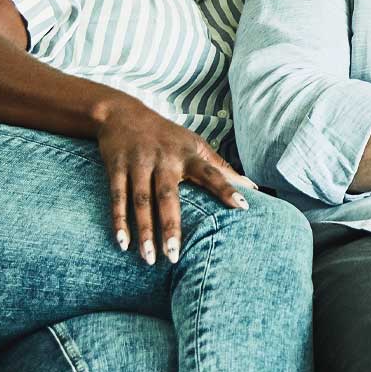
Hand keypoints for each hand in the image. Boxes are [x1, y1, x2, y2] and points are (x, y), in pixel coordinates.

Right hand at [95, 99, 254, 264]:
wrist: (121, 113)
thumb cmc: (167, 135)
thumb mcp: (195, 145)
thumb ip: (221, 168)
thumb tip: (253, 187)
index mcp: (189, 154)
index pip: (212, 173)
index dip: (227, 188)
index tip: (244, 207)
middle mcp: (164, 159)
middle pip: (169, 196)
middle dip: (171, 226)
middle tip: (175, 256)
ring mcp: (139, 163)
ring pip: (141, 201)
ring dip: (145, 231)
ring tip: (150, 258)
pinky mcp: (116, 167)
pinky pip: (118, 198)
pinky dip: (119, 221)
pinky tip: (123, 244)